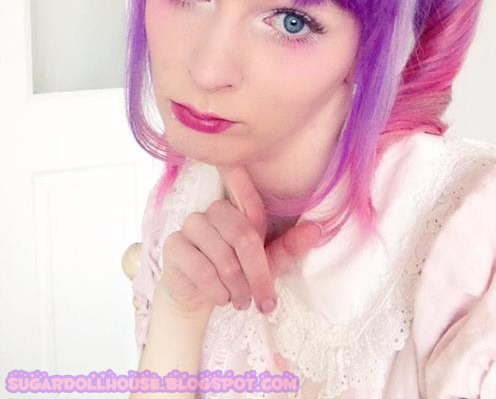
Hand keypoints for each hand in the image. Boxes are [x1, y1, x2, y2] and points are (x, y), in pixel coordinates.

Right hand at [157, 164, 321, 318]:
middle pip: (243, 235)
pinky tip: (221, 298)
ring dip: (237, 286)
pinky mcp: (174, 246)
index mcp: (238, 206)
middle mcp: (213, 210)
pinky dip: (216, 290)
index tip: (267, 244)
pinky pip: (200, 267)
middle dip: (257, 273)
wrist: (198, 296)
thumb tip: (318, 230)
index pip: (250, 197)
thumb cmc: (236, 272)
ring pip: (222, 255)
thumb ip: (289, 246)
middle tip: (264, 300)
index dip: (261, 221)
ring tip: (241, 301)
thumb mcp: (266, 262)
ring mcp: (190, 225)